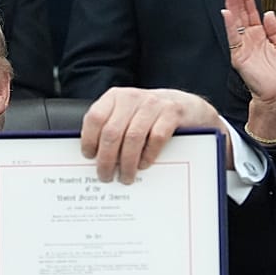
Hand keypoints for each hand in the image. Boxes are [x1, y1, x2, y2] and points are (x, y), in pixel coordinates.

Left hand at [80, 87, 222, 183]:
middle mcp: (132, 97)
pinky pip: (156, 138)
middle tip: (105, 176)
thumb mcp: (127, 114)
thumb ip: (111, 127)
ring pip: (133, 137)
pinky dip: (148, 155)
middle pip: (112, 132)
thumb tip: (94, 157)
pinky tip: (144, 165)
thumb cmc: (150, 116)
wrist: (187, 107)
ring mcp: (153, 104)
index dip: (89, 139)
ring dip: (127, 162)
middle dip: (106, 159)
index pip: (95, 118)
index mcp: (116, 97)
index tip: (89, 157)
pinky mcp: (172, 113)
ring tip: (126, 177)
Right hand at [222, 0, 275, 102]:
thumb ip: (275, 28)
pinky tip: (227, 12)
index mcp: (260, 34)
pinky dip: (230, 24)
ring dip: (231, 4)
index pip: (251, 11)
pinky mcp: (238, 55)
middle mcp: (249, 37)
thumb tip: (269, 13)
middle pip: (241, 12)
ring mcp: (242, 45)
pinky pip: (233, 37)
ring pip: (235, 20)